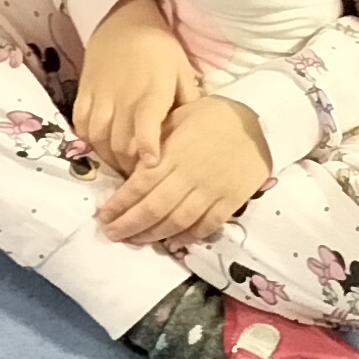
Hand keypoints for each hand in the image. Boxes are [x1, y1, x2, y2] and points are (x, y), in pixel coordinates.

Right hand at [70, 0, 199, 175]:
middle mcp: (123, 98)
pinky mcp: (83, 92)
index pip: (146, 127)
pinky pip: (81, 124)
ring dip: (109, 157)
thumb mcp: (183, 72)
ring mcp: (100, 96)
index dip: (147, 149)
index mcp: (151, 94)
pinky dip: (89, 140)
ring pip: (98, 138)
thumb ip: (188, 104)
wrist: (126, 20)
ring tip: (121, 164)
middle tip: (140, 177)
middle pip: (120, 144)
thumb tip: (194, 133)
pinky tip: (100, 146)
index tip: (150, 166)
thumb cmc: (160, 48)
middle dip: (129, 166)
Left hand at [98, 95, 274, 248]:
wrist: (255, 122)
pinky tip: (173, 242)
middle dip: (129, 225)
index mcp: (172, 154)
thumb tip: (128, 160)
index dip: (119, 204)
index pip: (139, 185)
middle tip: (111, 234)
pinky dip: (188, 237)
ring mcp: (212, 190)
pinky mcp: (231, 201)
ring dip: (153, 235)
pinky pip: (207, 225)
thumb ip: (154, 140)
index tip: (102, 215)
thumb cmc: (210, 116)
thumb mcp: (176, 117)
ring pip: (177, 221)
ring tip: (134, 240)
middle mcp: (189, 175)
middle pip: (154, 208)